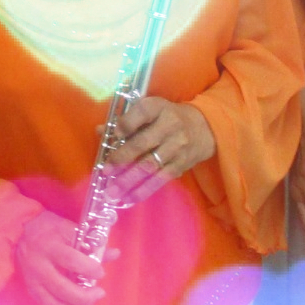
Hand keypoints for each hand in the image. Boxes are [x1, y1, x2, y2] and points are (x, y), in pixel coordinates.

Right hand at [15, 210, 104, 304]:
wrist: (20, 233)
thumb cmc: (49, 230)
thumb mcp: (70, 229)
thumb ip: (91, 244)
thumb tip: (114, 254)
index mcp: (50, 246)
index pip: (70, 260)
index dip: (88, 269)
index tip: (101, 272)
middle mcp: (39, 265)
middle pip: (61, 287)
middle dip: (84, 296)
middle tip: (100, 294)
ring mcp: (34, 281)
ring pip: (53, 304)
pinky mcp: (32, 291)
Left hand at [101, 95, 215, 196]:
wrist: (204, 127)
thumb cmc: (167, 117)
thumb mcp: (151, 111)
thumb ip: (126, 121)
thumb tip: (100, 131)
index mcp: (158, 107)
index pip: (142, 112)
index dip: (126, 124)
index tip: (114, 135)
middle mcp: (170, 126)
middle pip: (143, 143)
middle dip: (122, 158)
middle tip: (106, 170)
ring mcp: (177, 146)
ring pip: (151, 165)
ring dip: (129, 180)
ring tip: (113, 191)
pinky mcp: (181, 164)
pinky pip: (161, 179)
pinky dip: (144, 189)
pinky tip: (130, 198)